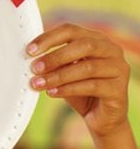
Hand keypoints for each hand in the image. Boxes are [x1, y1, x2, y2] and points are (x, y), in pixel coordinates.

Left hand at [27, 23, 129, 137]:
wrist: (101, 118)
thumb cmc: (81, 90)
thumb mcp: (64, 73)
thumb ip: (53, 63)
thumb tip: (33, 60)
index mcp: (96, 39)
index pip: (71, 30)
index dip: (49, 38)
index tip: (30, 50)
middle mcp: (111, 50)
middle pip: (83, 45)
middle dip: (55, 57)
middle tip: (35, 68)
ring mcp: (118, 69)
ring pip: (87, 67)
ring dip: (59, 76)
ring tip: (39, 83)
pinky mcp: (119, 89)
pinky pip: (91, 86)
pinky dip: (68, 89)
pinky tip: (52, 93)